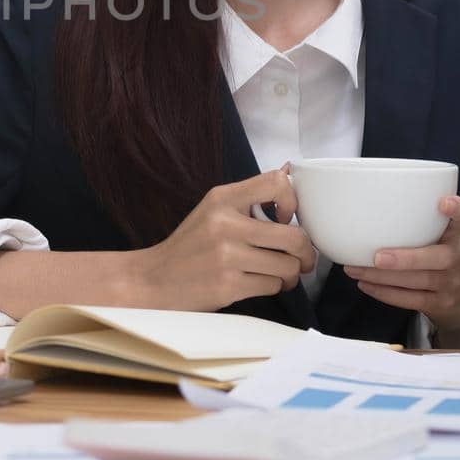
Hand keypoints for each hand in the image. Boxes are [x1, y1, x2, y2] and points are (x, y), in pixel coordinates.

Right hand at [129, 165, 316, 311]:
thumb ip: (250, 196)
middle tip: (302, 258)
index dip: (293, 201)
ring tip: (279, 273)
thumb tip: (289, 171)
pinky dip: (274, 287)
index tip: (287, 217)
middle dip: (306, 252)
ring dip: (290, 274)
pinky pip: (273, 286)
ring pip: (287, 265)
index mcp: (222, 198)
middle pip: (294, 236)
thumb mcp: (213, 209)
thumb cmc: (190, 245)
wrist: (154, 279)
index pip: (276, 183)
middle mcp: (225, 224)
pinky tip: (261, 283)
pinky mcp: (228, 286)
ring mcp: (226, 256)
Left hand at [342, 195, 459, 348]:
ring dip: (381, 276)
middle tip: (377, 257)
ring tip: (354, 269)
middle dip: (406, 259)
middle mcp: (457, 258)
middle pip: (438, 257)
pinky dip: (384, 292)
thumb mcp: (446, 238)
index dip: (459, 208)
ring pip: (417, 281)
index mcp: (456, 234)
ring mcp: (450, 284)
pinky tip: (365, 284)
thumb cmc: (446, 260)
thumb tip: (367, 205)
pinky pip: (410, 300)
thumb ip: (422, 220)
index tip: (444, 203)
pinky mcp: (440, 304)